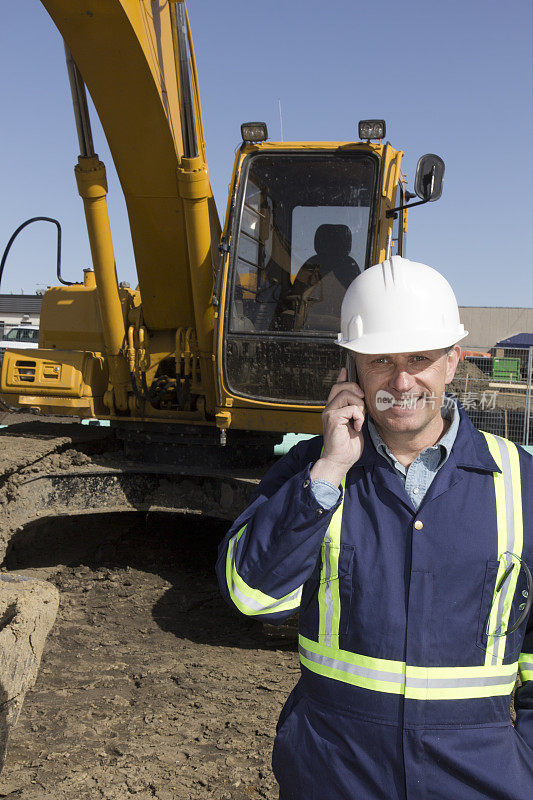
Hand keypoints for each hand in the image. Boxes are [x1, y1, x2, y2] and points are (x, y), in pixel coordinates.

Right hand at [310, 367, 364, 486]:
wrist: (340, 461)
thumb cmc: (348, 446)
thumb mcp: (356, 424)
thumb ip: (357, 410)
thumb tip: (362, 397)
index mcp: (334, 409)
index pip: (337, 386)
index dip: (343, 377)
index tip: (348, 369)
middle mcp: (329, 408)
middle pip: (342, 386)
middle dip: (356, 389)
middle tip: (363, 404)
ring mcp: (329, 413)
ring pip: (347, 394)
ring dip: (359, 406)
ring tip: (359, 419)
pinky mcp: (332, 418)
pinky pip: (351, 408)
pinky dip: (358, 417)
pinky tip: (356, 427)